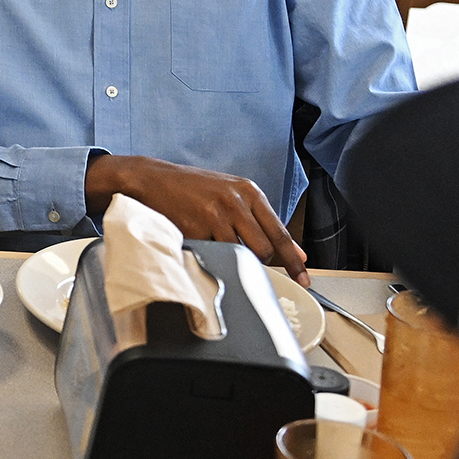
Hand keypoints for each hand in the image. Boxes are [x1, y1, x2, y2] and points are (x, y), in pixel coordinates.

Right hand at [86, 154, 309, 283]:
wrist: (154, 179)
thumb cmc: (195, 188)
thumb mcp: (233, 196)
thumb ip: (263, 222)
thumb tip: (294, 251)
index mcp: (249, 192)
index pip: (279, 233)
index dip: (293, 261)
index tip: (304, 279)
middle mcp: (235, 202)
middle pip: (263, 249)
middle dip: (258, 261)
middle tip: (244, 256)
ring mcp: (215, 215)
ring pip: (239, 254)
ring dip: (232, 257)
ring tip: (216, 240)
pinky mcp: (195, 228)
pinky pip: (212, 253)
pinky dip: (209, 252)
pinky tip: (198, 236)